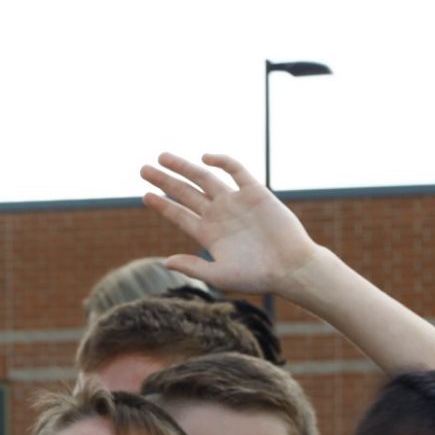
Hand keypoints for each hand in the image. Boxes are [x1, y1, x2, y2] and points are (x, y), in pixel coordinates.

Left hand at [140, 152, 320, 296]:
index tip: (144, 195)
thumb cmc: (257, 277)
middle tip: (143, 169)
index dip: (161, 205)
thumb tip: (165, 262)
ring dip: (184, 167)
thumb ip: (193, 267)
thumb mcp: (220, 276)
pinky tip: (205, 157)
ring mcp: (236, 202)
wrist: (291, 267)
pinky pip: (236, 171)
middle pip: (185, 193)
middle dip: (164, 181)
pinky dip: (222, 162)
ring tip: (162, 157)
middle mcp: (219, 215)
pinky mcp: (255, 192)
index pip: (179, 215)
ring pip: (204, 179)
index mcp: (208, 234)